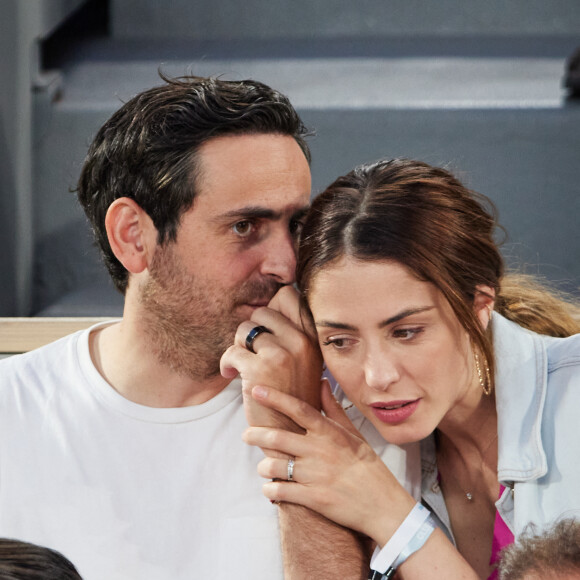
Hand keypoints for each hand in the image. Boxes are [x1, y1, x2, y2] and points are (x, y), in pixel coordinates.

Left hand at [220, 286, 322, 431]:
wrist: (291, 435)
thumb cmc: (293, 397)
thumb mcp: (305, 361)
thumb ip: (293, 334)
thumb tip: (270, 303)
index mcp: (313, 337)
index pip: (288, 295)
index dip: (271, 307)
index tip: (265, 328)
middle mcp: (301, 341)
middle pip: (262, 312)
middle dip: (252, 330)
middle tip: (252, 351)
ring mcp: (282, 353)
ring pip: (244, 329)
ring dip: (238, 347)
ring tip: (243, 365)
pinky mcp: (260, 368)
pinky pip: (232, 351)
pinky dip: (226, 363)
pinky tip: (232, 375)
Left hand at [243, 382, 415, 545]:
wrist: (382, 505)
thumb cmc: (367, 466)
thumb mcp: (352, 433)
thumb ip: (333, 408)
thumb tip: (322, 383)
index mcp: (329, 433)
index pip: (298, 409)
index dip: (275, 398)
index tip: (257, 390)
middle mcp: (319, 451)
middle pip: (278, 438)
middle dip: (255, 435)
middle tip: (246, 435)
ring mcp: (315, 475)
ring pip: (274, 466)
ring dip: (263, 466)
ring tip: (264, 466)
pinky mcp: (312, 498)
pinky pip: (280, 491)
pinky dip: (269, 490)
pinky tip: (270, 488)